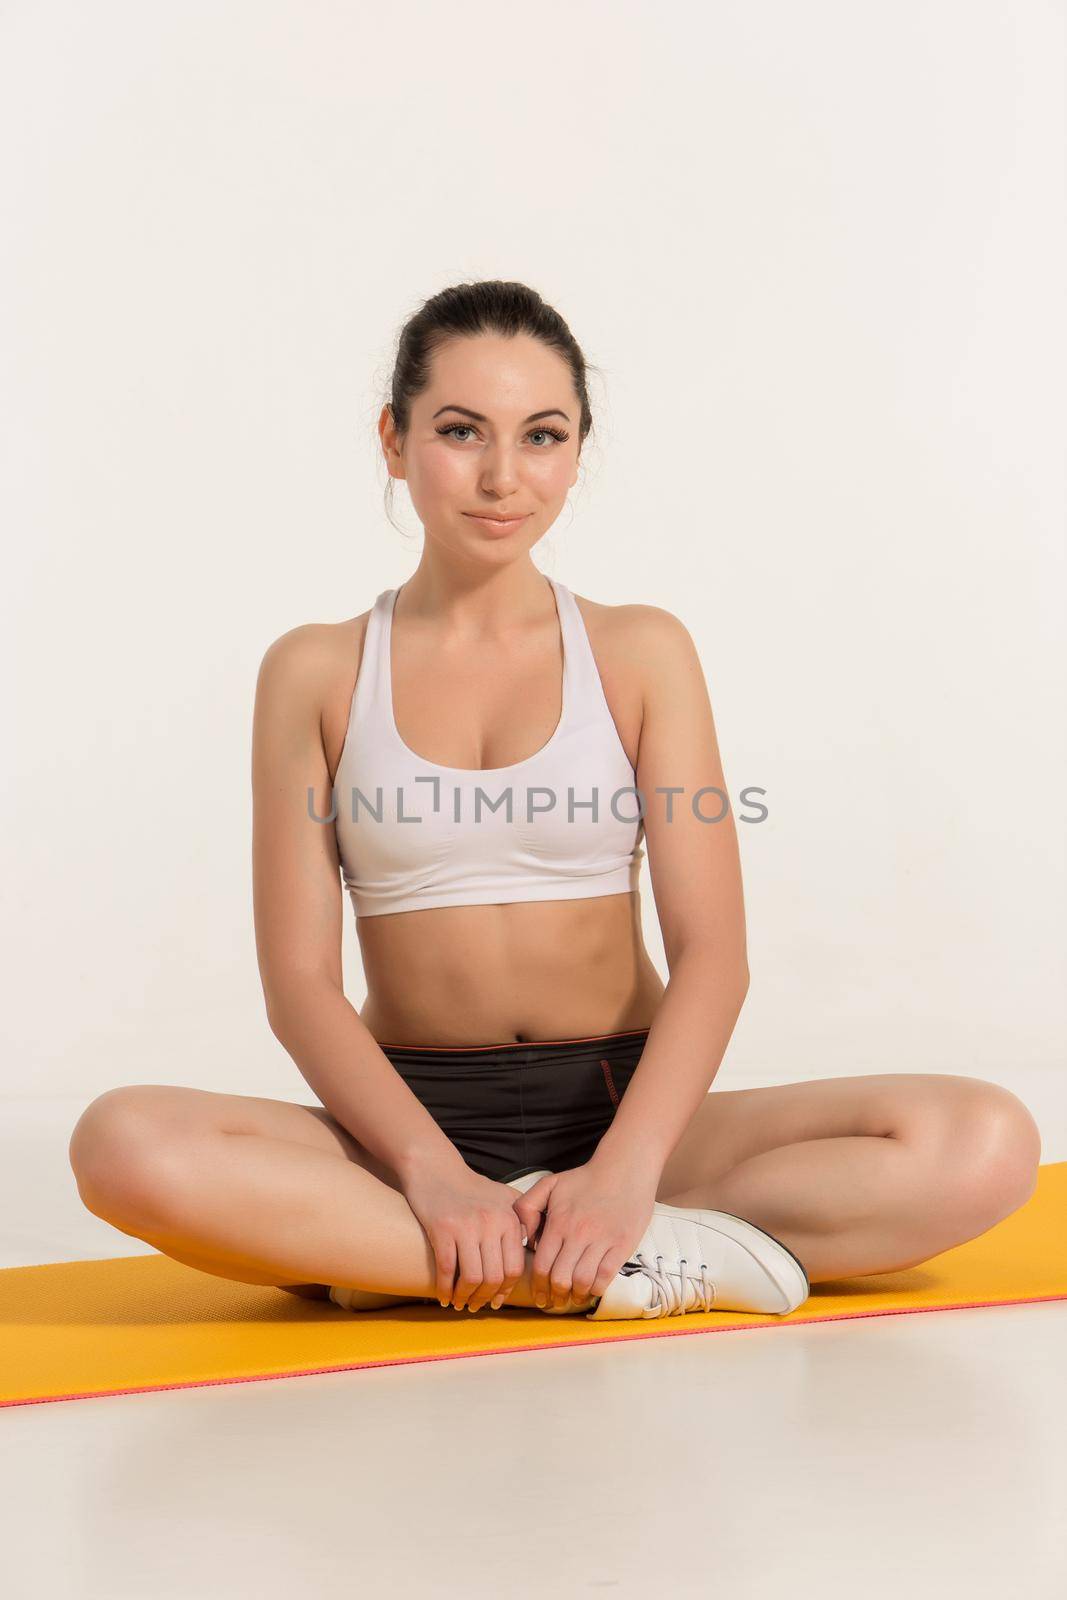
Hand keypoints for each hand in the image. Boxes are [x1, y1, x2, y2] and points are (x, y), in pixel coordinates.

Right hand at [401, 1162, 529, 1312]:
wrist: (436, 1169)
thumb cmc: (471, 1188)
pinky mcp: (442, 1229)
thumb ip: (522, 1222)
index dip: (506, 1290)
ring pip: (472, 1277)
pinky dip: (445, 1289)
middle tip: (476, 1306)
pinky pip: (446, 1269)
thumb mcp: (504, 1198)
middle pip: (494, 1277)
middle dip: (484, 1298)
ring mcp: (466, 1226)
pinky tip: (444, 1297)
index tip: (496, 1301)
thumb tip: (533, 1253)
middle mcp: (491, 1223)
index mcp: (509, 1218)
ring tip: (460, 1303)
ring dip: (465, 1297)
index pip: (514, 1268)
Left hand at [511, 1160, 658, 1309]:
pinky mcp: (622, 1245)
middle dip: (554, 1296)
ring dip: (575, 1296)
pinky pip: (605, 1277)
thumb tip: (522, 1236)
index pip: (541, 1266)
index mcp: (559, 1222)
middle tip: (553, 1302)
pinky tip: (591, 1289)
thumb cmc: (585, 1178)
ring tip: (572, 1298)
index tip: (539, 1296)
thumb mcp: (550, 1184)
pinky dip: (596, 1289)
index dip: (537, 1287)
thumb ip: (527, 1205)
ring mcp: (601, 1240)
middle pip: (560, 1279)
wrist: (624, 1168)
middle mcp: (578, 1234)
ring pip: (582, 1282)